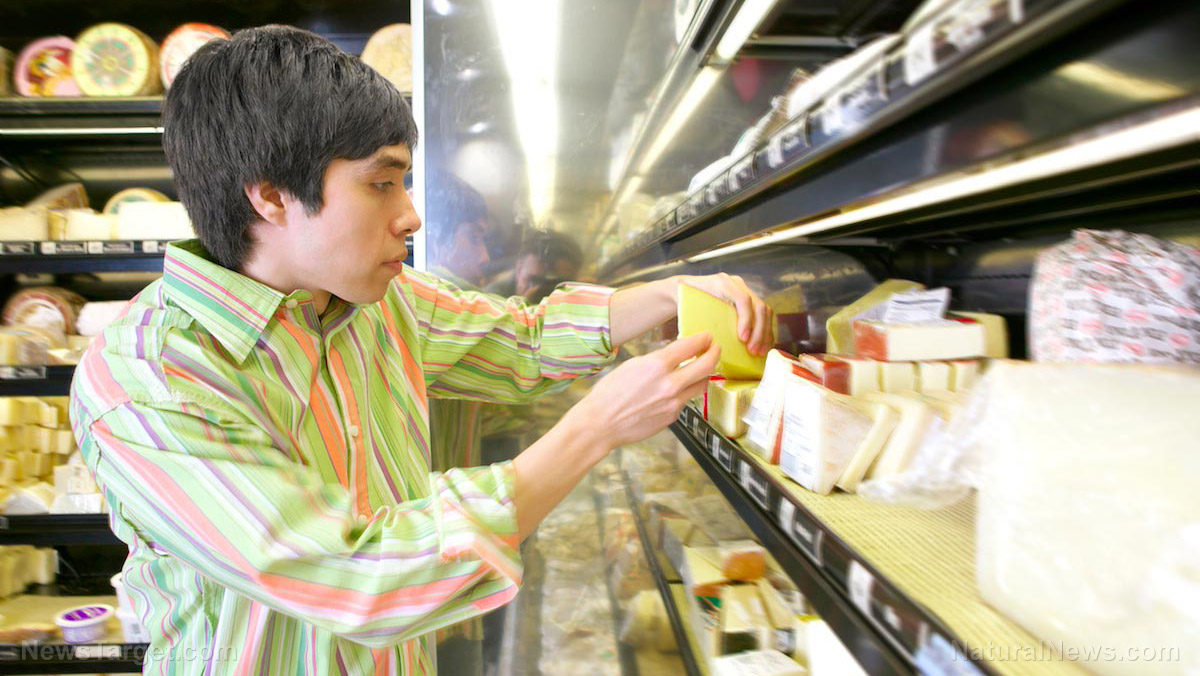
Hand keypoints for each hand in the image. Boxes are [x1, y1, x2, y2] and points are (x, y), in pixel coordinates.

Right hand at [564, 332, 719, 451]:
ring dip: (704, 374)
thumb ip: (657, 359)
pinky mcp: (673, 416)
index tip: (706, 337)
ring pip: (702, 384)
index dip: (703, 339)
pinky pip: (687, 400)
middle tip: (715, 348)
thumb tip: (675, 355)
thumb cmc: (610, 392)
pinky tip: (679, 388)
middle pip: (707, 365)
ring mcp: (674, 402)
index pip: (691, 346)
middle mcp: (670, 383)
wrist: (601, 423)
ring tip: (701, 368)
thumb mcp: (632, 365)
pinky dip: (686, 391)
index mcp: (657, 365)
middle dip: (714, 353)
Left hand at [678, 273, 773, 354]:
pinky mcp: (749, 301)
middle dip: (759, 331)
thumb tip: (703, 342)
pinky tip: (763, 346)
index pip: (742, 299)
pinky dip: (766, 332)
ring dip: (765, 333)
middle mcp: (736, 284)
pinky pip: (764, 316)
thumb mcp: (686, 304)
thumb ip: (694, 316)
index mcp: (721, 283)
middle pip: (758, 306)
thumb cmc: (685, 299)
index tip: (743, 338)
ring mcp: (744, 291)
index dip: (746, 319)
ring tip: (759, 352)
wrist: (686, 288)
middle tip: (752, 351)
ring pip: (764, 311)